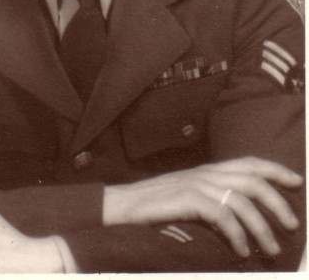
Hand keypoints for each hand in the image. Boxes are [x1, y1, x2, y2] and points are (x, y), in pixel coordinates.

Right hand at [103, 156, 301, 257]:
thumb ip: (213, 201)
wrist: (122, 206)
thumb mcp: (189, 198)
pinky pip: (222, 214)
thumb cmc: (156, 206)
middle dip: (277, 202)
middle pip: (252, 180)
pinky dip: (237, 234)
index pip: (249, 162)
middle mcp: (206, 172)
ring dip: (261, 226)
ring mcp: (196, 184)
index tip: (297, 181)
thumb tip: (241, 218)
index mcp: (208, 170)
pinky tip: (241, 250)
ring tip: (270, 249)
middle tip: (291, 224)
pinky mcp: (186, 199)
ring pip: (241, 199)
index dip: (275, 169)